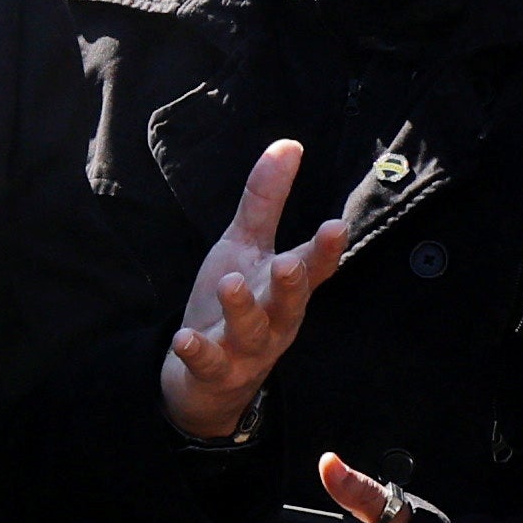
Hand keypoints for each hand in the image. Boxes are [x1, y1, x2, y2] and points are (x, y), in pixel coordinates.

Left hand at [163, 138, 346, 441]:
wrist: (208, 378)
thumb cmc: (235, 301)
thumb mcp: (246, 246)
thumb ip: (266, 199)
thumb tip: (289, 144)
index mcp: (284, 288)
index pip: (313, 267)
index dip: (325, 249)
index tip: (337, 225)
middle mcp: (273, 320)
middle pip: (289, 303)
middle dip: (293, 284)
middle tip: (290, 263)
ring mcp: (244, 349)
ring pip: (250, 331)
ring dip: (242, 310)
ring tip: (233, 283)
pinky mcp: (213, 370)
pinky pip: (207, 363)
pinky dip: (197, 352)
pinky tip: (185, 339)